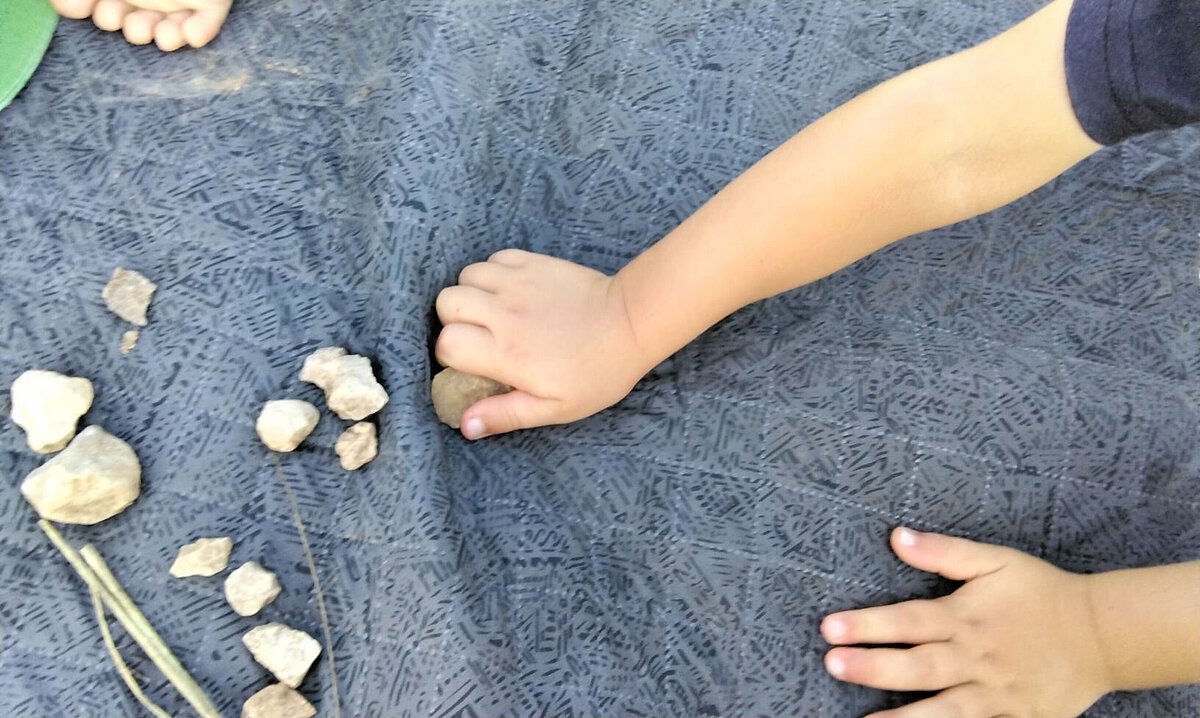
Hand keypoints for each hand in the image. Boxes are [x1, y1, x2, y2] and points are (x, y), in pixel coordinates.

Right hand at [435, 249, 651, 438]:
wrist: (630, 323)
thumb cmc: (597, 372)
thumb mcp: (555, 408)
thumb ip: (506, 415)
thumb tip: (465, 426)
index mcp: (507, 352)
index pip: (447, 343)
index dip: (450, 355)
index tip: (471, 363)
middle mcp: (504, 313)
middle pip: (446, 302)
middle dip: (453, 320)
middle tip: (478, 334)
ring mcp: (518, 283)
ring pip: (465, 275)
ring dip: (471, 293)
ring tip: (493, 311)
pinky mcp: (534, 262)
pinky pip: (493, 258)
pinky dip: (493, 272)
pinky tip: (511, 291)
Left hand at [821, 528, 1111, 717]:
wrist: (1103, 635)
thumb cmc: (1042, 592)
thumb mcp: (996, 561)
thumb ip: (945, 552)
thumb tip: (896, 536)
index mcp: (966, 617)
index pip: (908, 620)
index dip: (868, 624)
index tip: (829, 627)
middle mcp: (976, 658)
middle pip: (919, 666)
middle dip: (874, 667)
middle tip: (832, 664)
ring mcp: (995, 693)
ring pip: (944, 710)